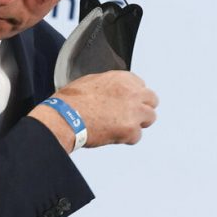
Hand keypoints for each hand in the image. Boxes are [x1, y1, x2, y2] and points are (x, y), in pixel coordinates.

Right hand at [29, 71, 157, 151]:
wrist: (65, 117)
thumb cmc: (72, 101)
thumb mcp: (90, 81)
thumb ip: (109, 84)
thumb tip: (112, 90)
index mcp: (122, 78)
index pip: (141, 84)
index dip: (134, 94)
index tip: (129, 100)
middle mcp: (132, 92)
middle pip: (152, 100)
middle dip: (143, 107)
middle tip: (131, 114)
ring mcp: (133, 111)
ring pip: (150, 118)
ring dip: (138, 123)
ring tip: (122, 126)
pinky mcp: (130, 130)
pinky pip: (137, 136)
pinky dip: (126, 138)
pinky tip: (112, 135)